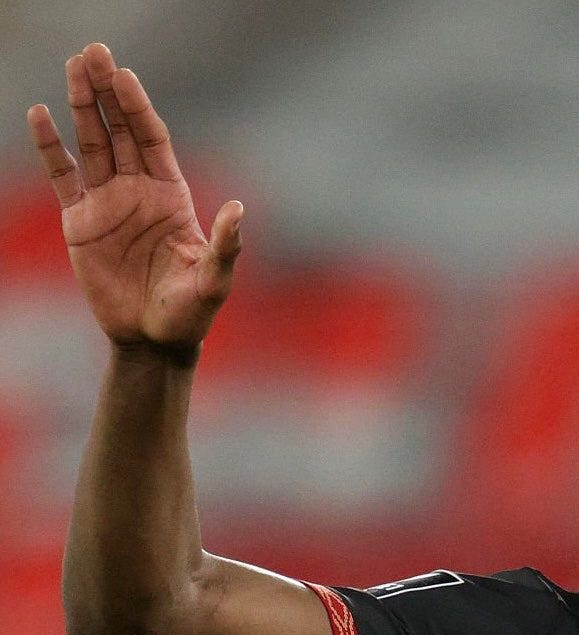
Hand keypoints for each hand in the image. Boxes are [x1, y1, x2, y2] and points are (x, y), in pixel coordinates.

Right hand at [27, 43, 242, 350]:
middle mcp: (139, 191)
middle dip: (107, 92)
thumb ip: (226, 246)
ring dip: (81, 105)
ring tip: (74, 65)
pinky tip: (40, 114)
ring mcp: (108, 202)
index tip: (126, 77)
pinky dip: (50, 145)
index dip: (139, 108)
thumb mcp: (214, 281)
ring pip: (92, 142)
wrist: (153, 340)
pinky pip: (62, 175)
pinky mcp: (81, 221)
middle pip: (121, 130)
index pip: (153, 140)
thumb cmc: (190, 313)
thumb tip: (239, 209)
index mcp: (172, 196)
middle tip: (95, 51)